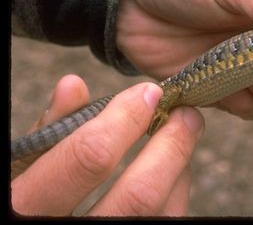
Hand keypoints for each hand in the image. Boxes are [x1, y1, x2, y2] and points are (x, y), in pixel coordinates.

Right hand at [11, 74, 203, 215]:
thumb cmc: (28, 197)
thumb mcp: (21, 166)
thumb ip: (49, 130)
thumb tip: (74, 85)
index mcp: (28, 207)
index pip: (91, 157)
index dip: (127, 120)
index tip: (150, 93)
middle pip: (140, 195)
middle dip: (171, 145)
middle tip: (186, 113)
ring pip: (161, 212)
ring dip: (179, 167)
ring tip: (181, 136)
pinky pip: (167, 221)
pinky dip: (176, 190)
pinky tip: (172, 168)